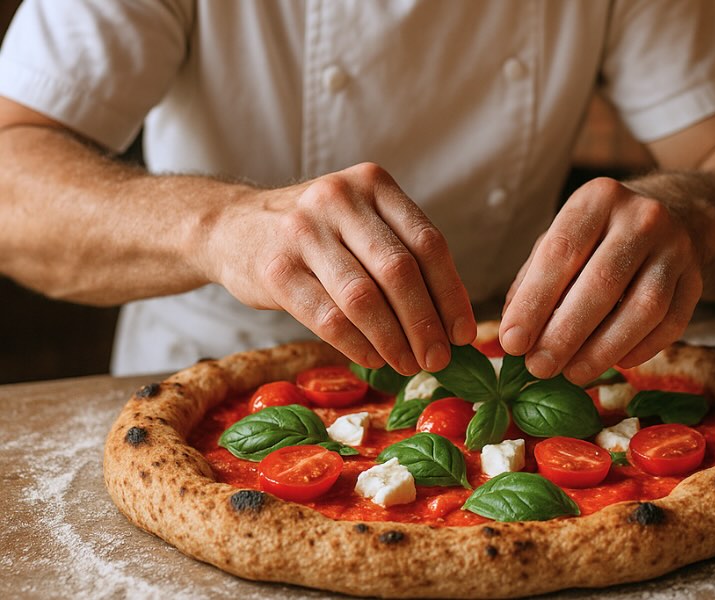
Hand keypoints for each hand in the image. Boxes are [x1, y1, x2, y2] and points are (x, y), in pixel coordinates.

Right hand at [201, 162, 476, 374]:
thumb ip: (401, 253)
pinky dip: (357, 344)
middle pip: (399, 270)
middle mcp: (340, 198)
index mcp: (373, 183)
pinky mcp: (275, 268)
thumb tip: (451, 319)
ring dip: (394, 341)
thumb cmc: (315, 233)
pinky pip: (327, 316)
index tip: (464, 333)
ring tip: (410, 366)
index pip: (428, 243)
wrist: (232, 227)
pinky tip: (374, 359)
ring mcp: (303, 231)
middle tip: (439, 359)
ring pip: (364, 297)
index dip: (452, 294)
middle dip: (426, 323)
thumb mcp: (359, 221)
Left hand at [498, 177, 702, 384]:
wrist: (676, 215)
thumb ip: (534, 281)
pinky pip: (671, 325)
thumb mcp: (561, 238)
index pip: (561, 253)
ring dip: (603, 349)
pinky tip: (614, 363)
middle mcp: (642, 218)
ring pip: (644, 308)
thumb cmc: (599, 237)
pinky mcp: (697, 279)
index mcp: (597, 199)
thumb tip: (513, 334)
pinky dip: (640, 350)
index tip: (512, 342)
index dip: (534, 302)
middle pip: (602, 283)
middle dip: (566, 333)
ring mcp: (676, 248)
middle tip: (538, 367)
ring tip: (572, 374)